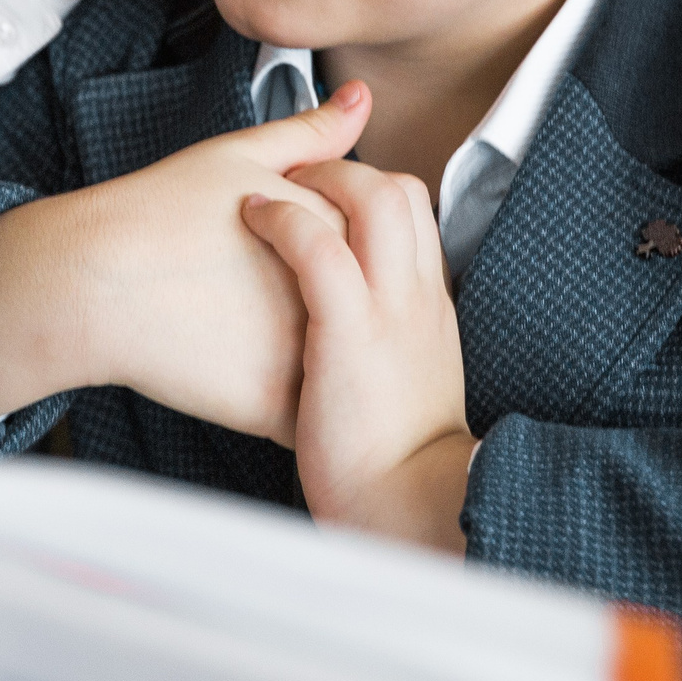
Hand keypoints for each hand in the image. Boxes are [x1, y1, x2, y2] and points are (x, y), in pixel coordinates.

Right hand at [0, 85, 368, 443]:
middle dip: (348, 304)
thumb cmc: (159, 212)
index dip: (336, 242)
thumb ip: (312, 131)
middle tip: (280, 293)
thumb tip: (361, 97)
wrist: (97, 282)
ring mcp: (313, 359)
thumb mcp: (242, 153)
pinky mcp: (280, 408)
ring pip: (349, 368)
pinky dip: (302, 403)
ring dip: (335, 358)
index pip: (376, 241)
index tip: (292, 246)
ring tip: (275, 336)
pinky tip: (265, 376)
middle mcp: (339, 299)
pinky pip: (313, 416)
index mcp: (338, 233)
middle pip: (369, 308)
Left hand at [243, 151, 476, 552]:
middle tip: (297, 180)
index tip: (330, 203)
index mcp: (429, 312)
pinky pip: (319, 248)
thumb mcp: (407, 394)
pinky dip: (284, 219)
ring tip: (270, 189)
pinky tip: (253, 216)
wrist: (408, 509)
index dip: (374, 196)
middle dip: (349, 171)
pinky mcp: (348, 331)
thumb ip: (394, 354)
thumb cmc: (396, 467)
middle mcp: (417, 299)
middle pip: (403, 192)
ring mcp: (388, 310)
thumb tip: (370, 346)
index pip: (418, 219)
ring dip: (319, 178)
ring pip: (375, 199)